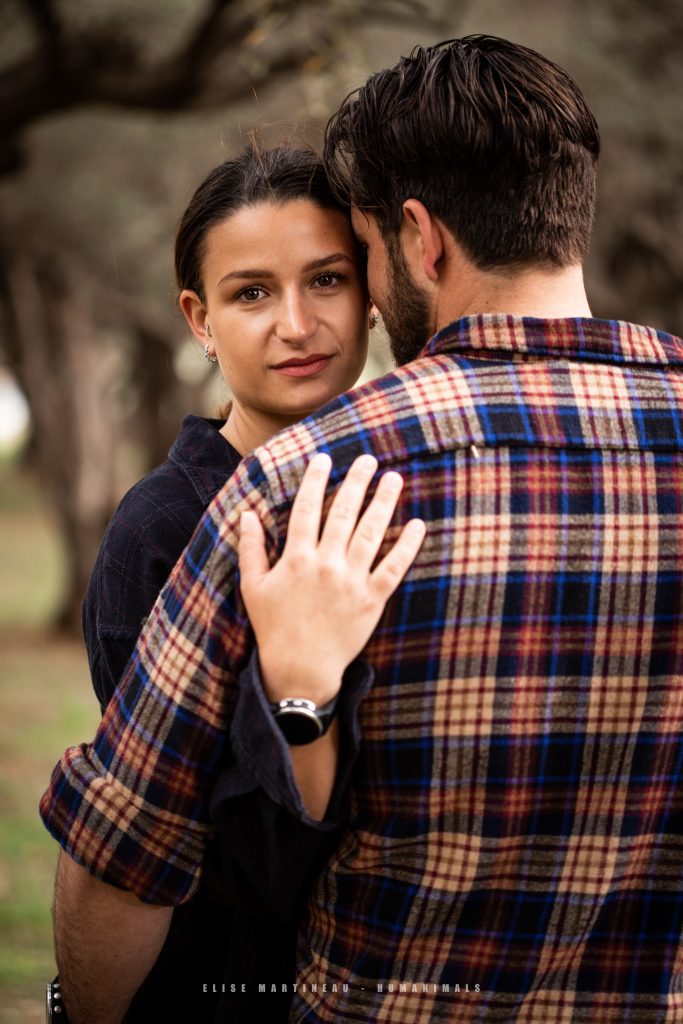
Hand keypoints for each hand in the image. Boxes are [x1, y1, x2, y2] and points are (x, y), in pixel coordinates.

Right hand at [238, 452, 425, 704]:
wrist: (300, 668)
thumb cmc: (274, 626)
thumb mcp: (253, 586)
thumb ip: (250, 548)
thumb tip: (246, 513)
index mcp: (296, 558)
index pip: (306, 509)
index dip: (314, 480)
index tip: (323, 458)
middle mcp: (326, 564)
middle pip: (343, 513)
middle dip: (355, 482)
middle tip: (368, 459)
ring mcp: (351, 581)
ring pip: (371, 533)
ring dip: (383, 502)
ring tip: (394, 478)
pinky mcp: (372, 600)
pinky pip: (393, 567)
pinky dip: (407, 545)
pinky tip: (417, 524)